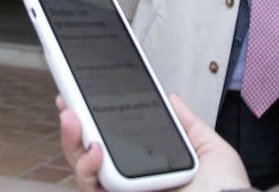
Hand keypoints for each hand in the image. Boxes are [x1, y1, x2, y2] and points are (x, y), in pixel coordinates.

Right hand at [56, 92, 249, 191]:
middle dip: (73, 127)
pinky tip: (95, 150)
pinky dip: (87, 168)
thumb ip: (188, 124)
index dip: (97, 121)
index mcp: (152, 168)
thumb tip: (171, 98)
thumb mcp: (211, 150)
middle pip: (89, 155)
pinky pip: (92, 189)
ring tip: (74, 119)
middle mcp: (134, 184)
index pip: (116, 143)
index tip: (82, 96)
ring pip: (83, 172)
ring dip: (72, 143)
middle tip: (66, 101)